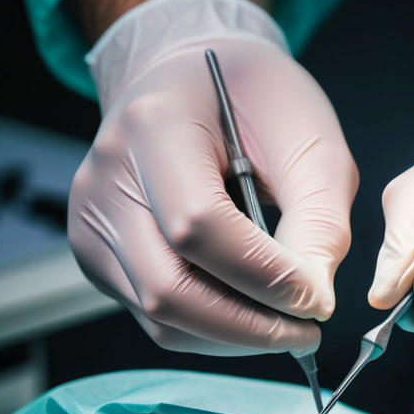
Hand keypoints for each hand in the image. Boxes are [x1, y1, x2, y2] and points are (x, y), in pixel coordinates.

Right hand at [70, 0, 356, 355]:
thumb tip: (312, 300)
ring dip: (234, 337)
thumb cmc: (256, 98)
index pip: (199, 227)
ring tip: (287, 325)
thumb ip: (318, 220)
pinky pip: (156, 317)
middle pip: (168, 290)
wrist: (191, 76)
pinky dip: (213, 329)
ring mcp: (93, 220)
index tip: (319, 299)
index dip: (265, 277)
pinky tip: (253, 312)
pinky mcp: (99, 253)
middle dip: (250, 327)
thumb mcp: (311, 139)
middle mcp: (107, 177)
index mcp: (154, 125)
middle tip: (308, 331)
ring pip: (160, 317)